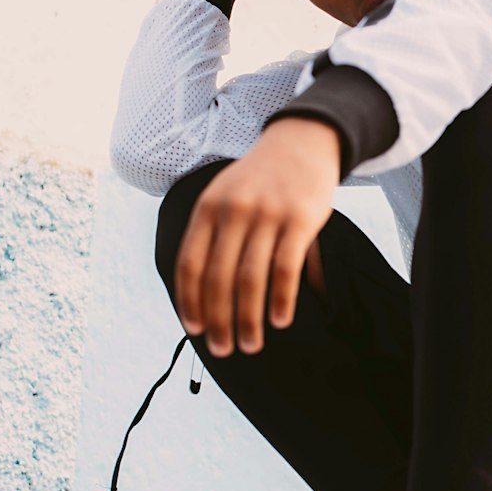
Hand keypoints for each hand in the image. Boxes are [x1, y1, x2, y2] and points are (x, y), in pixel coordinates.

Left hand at [174, 118, 341, 355]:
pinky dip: (281, 300)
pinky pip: (286, 268)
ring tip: (251, 345)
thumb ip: (213, 235)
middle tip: (223, 350)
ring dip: (249, 319)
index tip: (194, 330)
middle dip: (218, 321)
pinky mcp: (300, 219)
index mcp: (207, 208)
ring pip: (251, 279)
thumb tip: (204, 291)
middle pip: (218, 278)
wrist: (302, 140)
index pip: (190, 264)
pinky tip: (280, 321)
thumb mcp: (225, 195)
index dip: (189, 301)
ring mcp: (267, 215)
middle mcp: (233, 211)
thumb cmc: (260, 178)